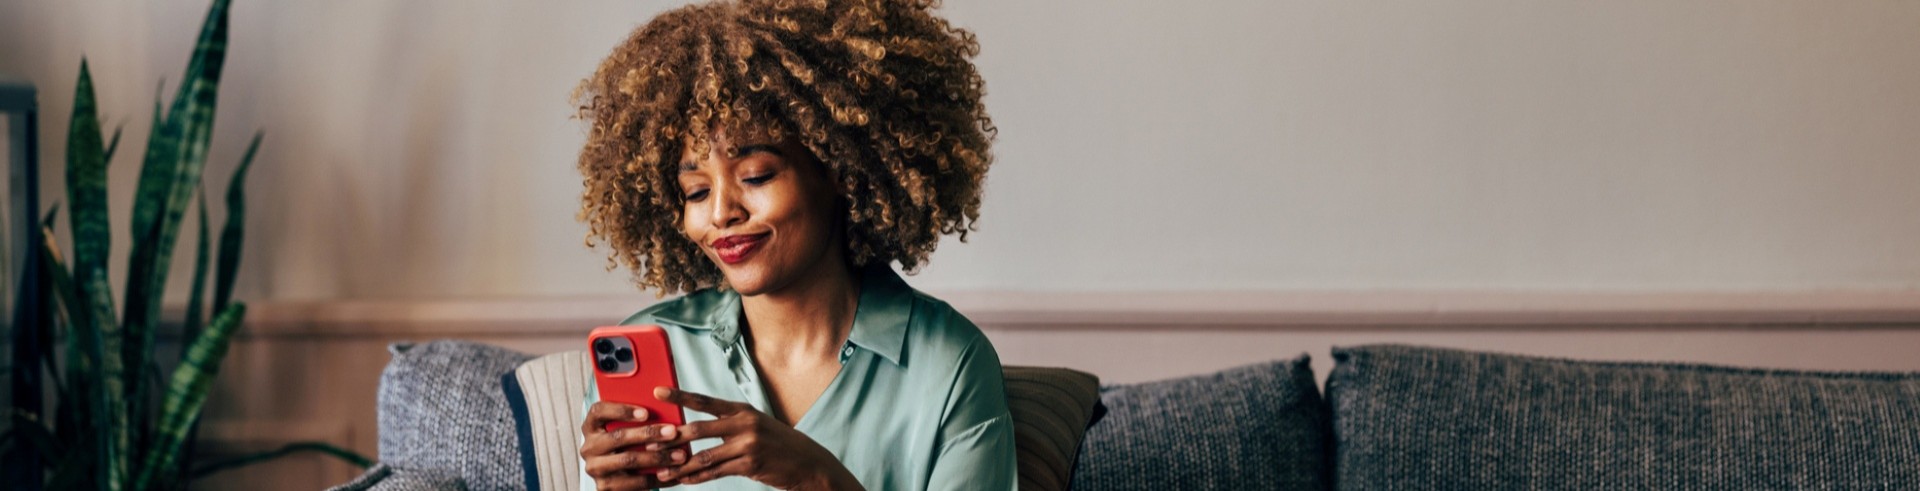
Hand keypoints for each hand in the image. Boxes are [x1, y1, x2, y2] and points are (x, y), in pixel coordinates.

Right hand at [579, 401, 689, 489]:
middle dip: (649, 433)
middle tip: (673, 432)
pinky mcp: (605, 487)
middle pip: (618, 436)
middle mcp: (589, 447)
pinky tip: (676, 474)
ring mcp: (595, 468)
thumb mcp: (628, 429)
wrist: (621, 478)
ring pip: (628, 460)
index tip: (646, 412)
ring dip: (658, 457)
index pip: (599, 411)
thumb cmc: (629, 445)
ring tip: (680, 455)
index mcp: (592, 426)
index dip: (621, 410)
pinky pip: (635, 482)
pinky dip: (658, 478)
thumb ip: (639, 419)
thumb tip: (666, 408)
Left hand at [652, 387, 863, 490]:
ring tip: (660, 471)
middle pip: (698, 429)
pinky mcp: (750, 464)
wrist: (807, 461)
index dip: (680, 395)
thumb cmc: (776, 442)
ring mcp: (747, 444)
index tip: (658, 391)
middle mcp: (744, 423)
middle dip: (671, 437)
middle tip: (648, 441)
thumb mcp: (754, 424)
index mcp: (741, 409)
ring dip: (679, 465)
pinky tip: (683, 480)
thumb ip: (727, 424)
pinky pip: (715, 472)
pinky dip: (696, 477)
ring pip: (703, 455)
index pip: (704, 400)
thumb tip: (693, 428)